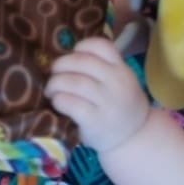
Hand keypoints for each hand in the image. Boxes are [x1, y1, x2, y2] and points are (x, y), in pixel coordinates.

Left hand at [45, 36, 150, 151]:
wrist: (132, 139)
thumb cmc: (117, 106)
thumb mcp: (119, 82)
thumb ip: (101, 69)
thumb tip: (65, 57)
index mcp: (122, 69)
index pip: (101, 46)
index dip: (82, 46)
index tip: (73, 54)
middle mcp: (117, 82)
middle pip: (81, 62)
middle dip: (60, 65)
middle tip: (54, 74)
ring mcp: (108, 102)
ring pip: (73, 82)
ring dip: (55, 84)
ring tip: (51, 91)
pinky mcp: (95, 121)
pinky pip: (70, 103)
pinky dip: (58, 100)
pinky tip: (58, 104)